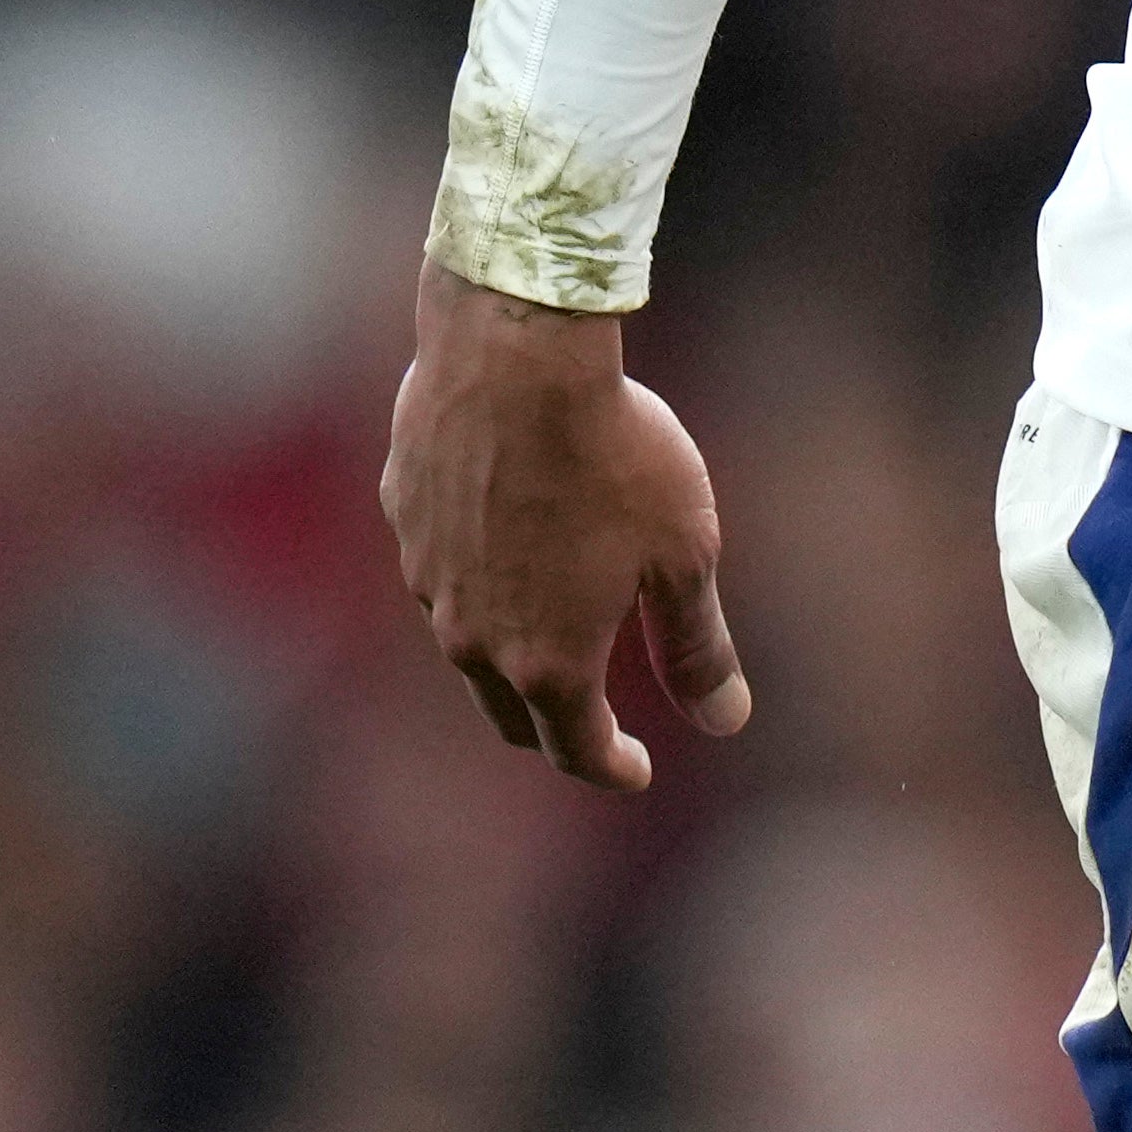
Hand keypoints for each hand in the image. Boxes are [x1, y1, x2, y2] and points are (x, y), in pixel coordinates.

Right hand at [380, 266, 744, 791]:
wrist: (516, 360)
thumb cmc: (617, 454)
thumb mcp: (684, 554)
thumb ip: (697, 645)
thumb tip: (725, 721)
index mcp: (547, 660)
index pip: (576, 748)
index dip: (612, 768)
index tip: (638, 772)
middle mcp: (473, 639)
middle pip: (509, 714)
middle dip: (554, 732)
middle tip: (590, 730)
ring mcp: (428, 583)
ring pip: (468, 649)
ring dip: (510, 661)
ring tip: (552, 646)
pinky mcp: (406, 523)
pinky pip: (443, 576)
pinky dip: (479, 588)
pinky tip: (508, 558)